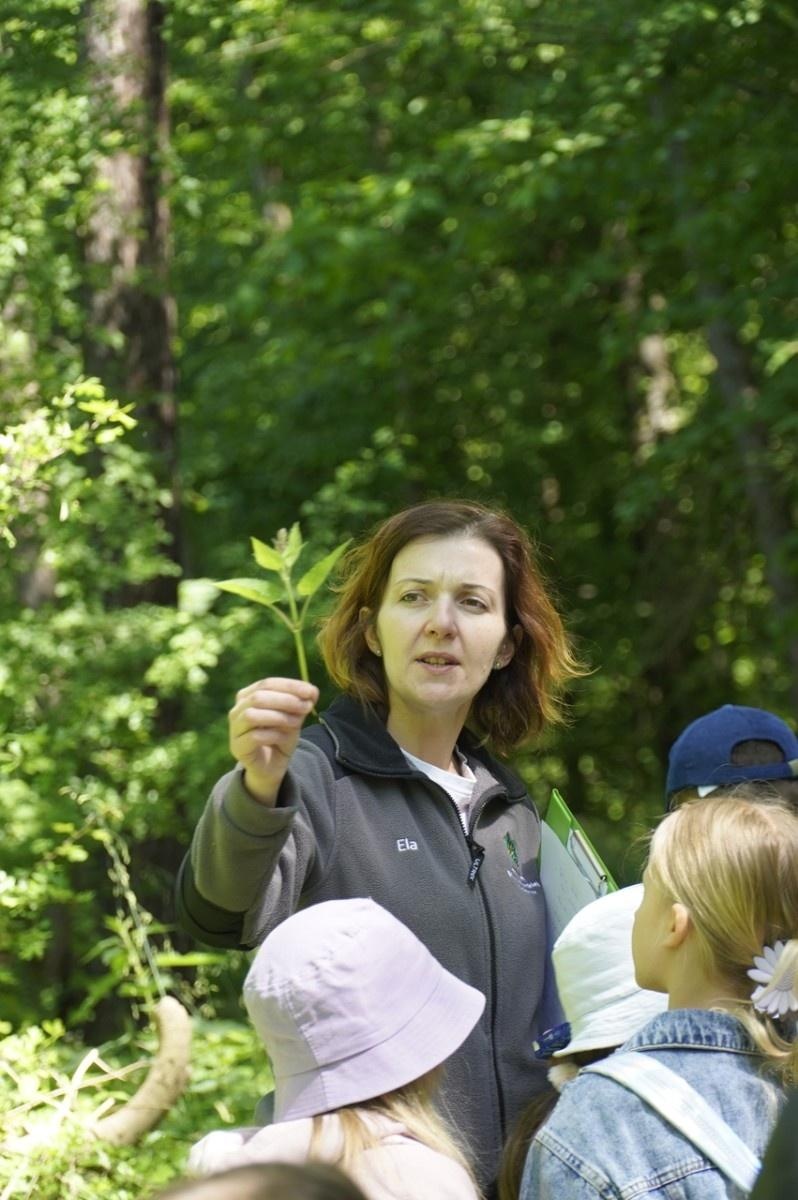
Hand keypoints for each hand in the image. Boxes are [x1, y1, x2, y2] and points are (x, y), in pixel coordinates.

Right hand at [228, 677, 318, 804]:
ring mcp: (235, 729)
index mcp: (248, 696)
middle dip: (286, 700)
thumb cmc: (281, 737)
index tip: (312, 692)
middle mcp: (237, 710)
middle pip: (258, 697)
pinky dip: (274, 735)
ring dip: (279, 717)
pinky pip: (254, 736)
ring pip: (252, 715)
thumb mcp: (294, 717)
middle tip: (307, 707)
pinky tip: (285, 737)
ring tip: (297, 722)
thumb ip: (300, 704)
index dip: (290, 686)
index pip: (267, 683)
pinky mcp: (237, 747)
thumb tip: (312, 692)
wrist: (272, 766)